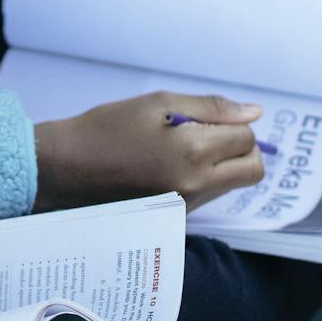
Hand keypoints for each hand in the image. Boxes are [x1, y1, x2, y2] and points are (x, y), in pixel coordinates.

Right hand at [34, 92, 264, 211]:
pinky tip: (169, 166)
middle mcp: (196, 183)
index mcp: (193, 150)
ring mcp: (187, 205)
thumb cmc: (107, 128)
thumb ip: (211, 107)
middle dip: (242, 149)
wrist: (67, 169)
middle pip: (252, 169)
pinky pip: (208, 196)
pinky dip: (202, 179)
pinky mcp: (176, 217)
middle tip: (212, 134)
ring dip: (222, 165)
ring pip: (232, 184)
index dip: (234, 123)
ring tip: (182, 149)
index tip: (208, 119)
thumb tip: (254, 113)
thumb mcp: (158, 103)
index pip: (246, 138)